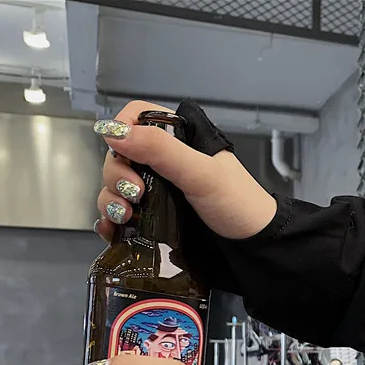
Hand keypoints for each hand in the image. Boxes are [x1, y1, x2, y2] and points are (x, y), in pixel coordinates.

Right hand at [94, 100, 276, 242]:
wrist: (253, 246)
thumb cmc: (237, 204)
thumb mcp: (202, 173)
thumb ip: (161, 150)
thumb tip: (113, 131)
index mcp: (178, 140)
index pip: (136, 117)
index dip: (121, 129)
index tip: (121, 151)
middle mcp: (164, 163)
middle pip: (120, 155)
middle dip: (117, 174)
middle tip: (135, 194)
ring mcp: (157, 191)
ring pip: (117, 186)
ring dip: (111, 199)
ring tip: (125, 216)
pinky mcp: (154, 219)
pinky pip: (121, 215)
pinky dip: (111, 222)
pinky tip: (112, 230)